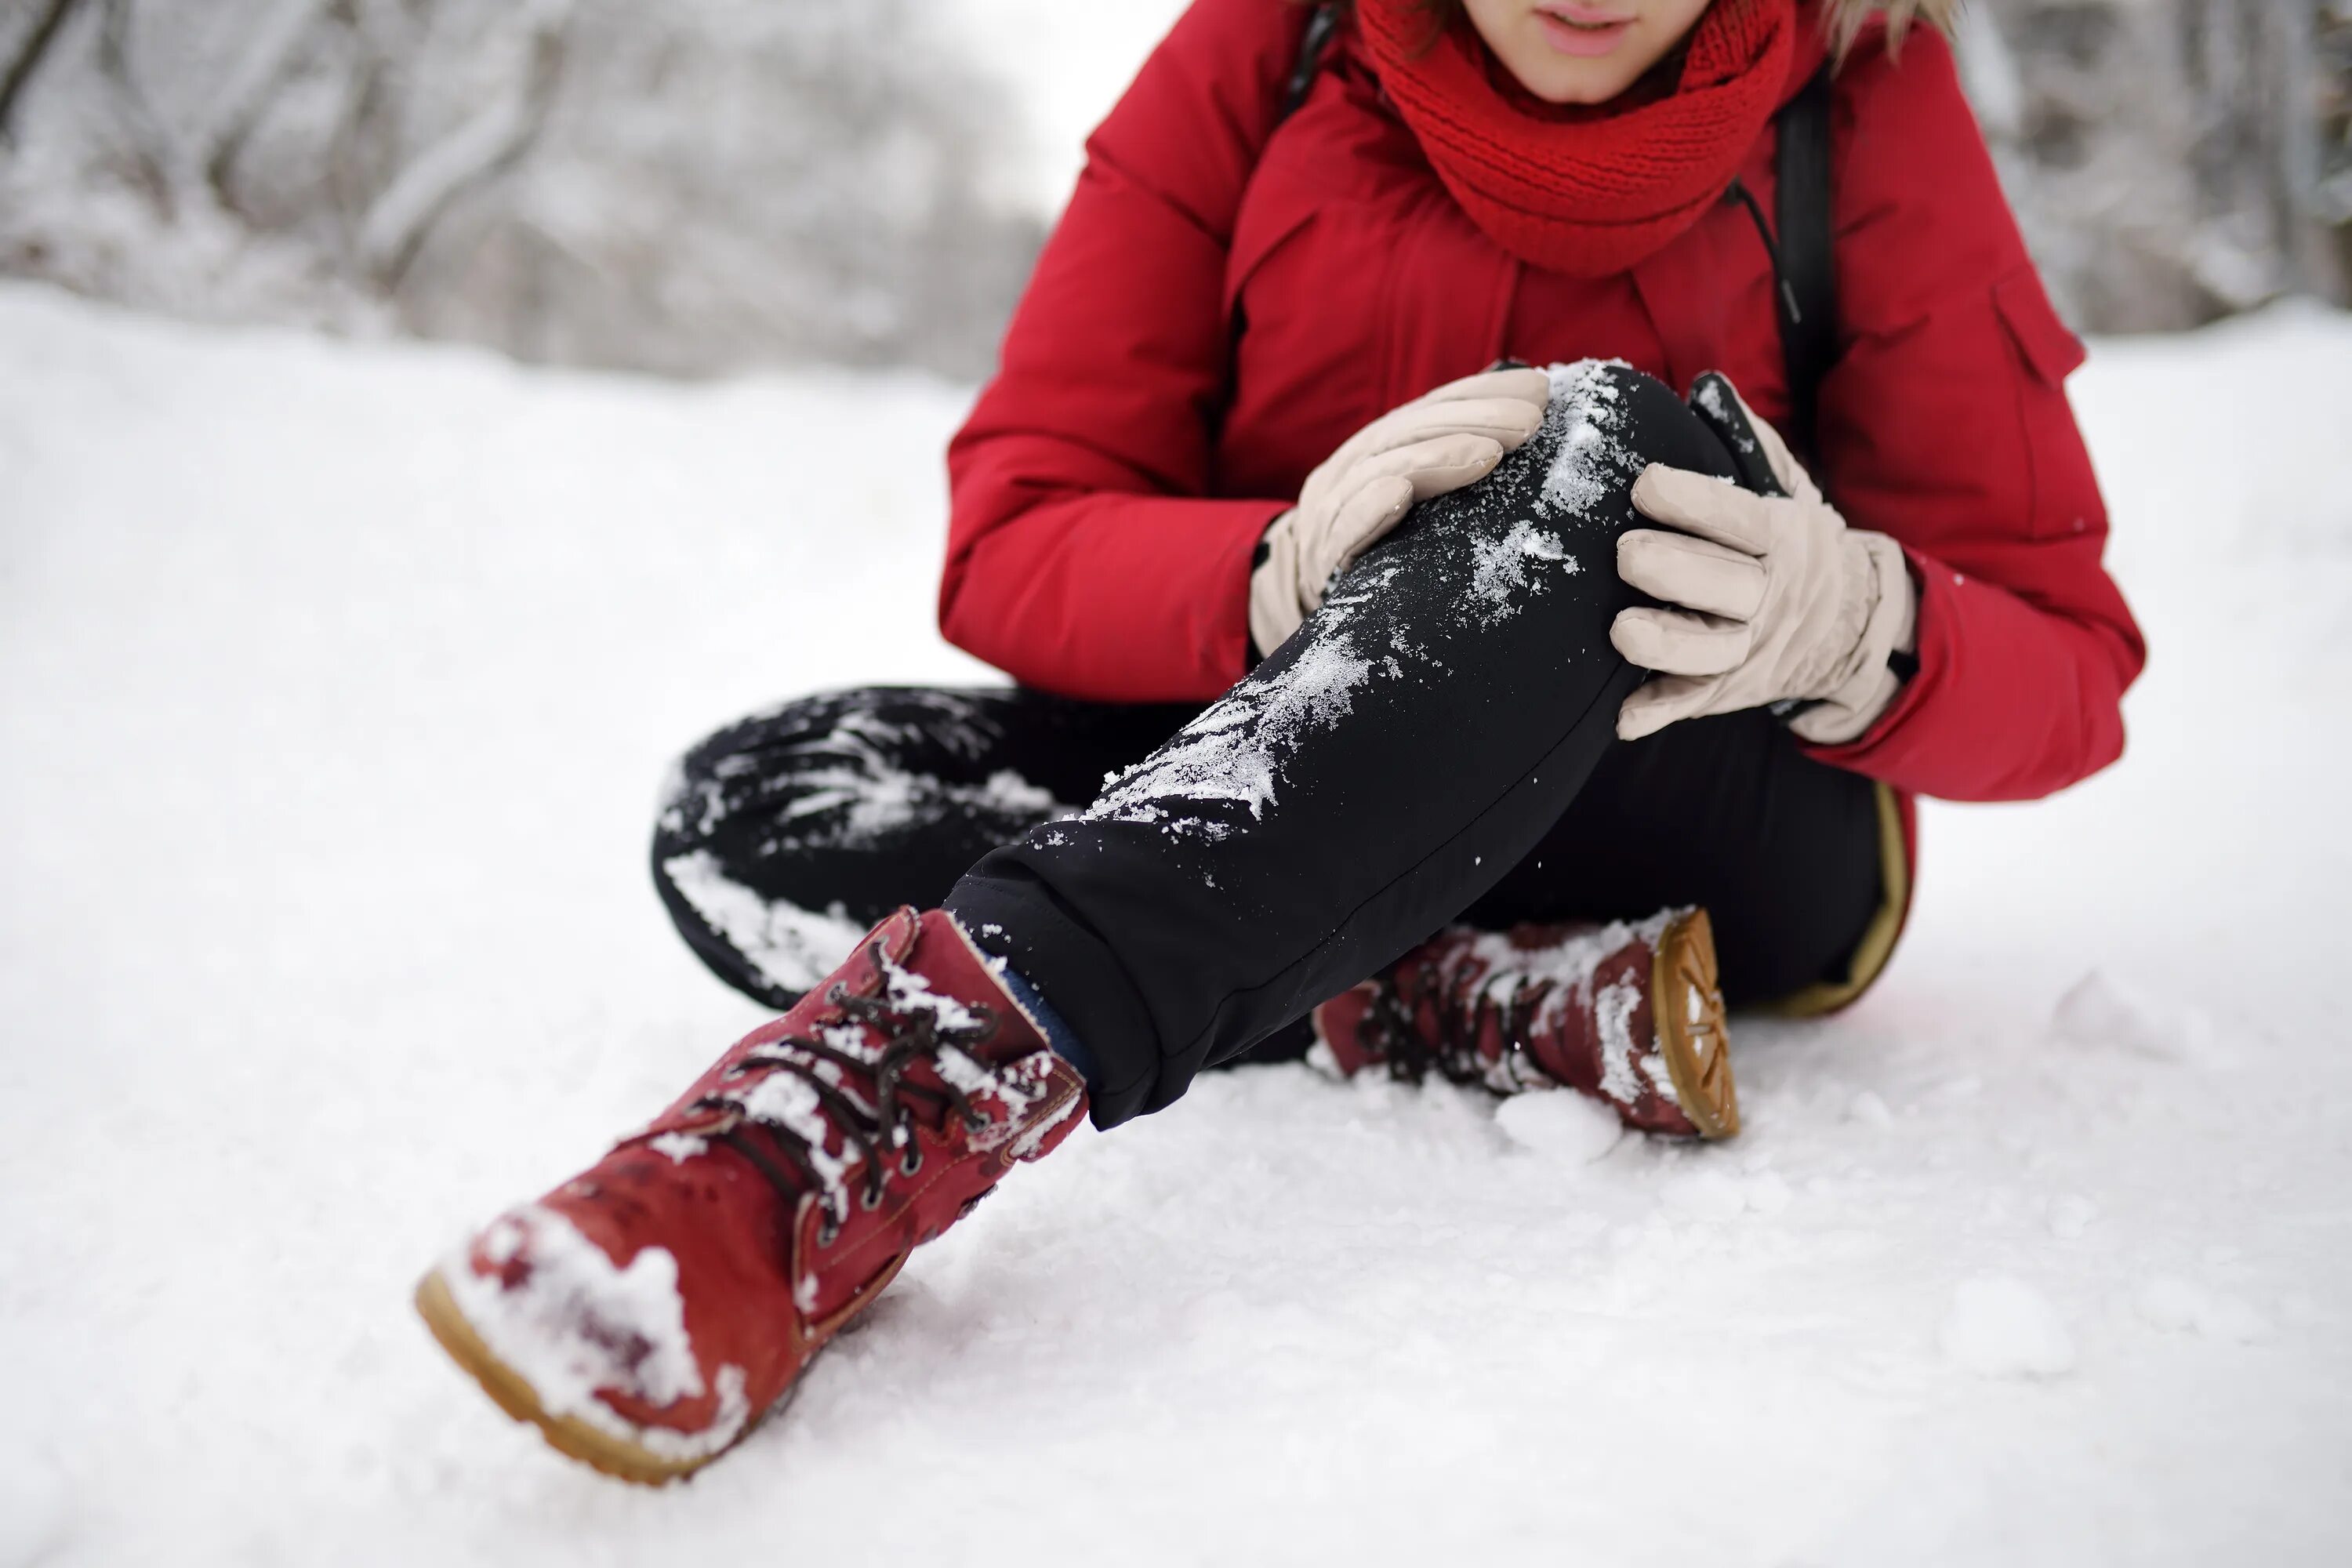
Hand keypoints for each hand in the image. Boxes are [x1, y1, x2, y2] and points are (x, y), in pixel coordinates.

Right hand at [1249, 366, 1549, 654]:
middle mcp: (1352, 467)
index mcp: (1380, 448)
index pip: (1433, 409)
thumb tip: (1529, 436)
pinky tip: (1400, 494)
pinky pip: (1344, 529)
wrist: (1305, 600)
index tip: (1538, 389)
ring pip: (1382, 469)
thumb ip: (1453, 471)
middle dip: (1475, 419)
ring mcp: (1332, 509)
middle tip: (1530, 423)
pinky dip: (1371, 508)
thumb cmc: (1381, 551)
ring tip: (1491, 454)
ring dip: (1438, 457)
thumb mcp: (1417, 501)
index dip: (1483, 393)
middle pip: (1411, 431)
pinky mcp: (1321, 556)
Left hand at [1610, 376, 1915, 743]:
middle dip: (1677, 571)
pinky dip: (1660, 712)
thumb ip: (1749, 444)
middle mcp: (1770, 597)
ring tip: (1621, 632)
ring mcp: (1749, 649)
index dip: (1695, 503)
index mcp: (1781, 539)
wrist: (1846, 627)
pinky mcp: (1727, 689)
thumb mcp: (1788, 490)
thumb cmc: (1793, 545)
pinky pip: (1694, 703)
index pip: (1740, 519)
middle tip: (1626, 553)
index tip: (1645, 483)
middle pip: (1729, 588)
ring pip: (1712, 653)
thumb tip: (1708, 387)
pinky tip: (1623, 717)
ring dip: (1667, 645)